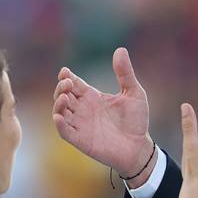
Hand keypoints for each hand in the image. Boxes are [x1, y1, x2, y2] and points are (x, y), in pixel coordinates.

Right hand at [52, 48, 154, 176]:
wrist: (140, 147)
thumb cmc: (137, 121)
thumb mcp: (134, 93)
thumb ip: (125, 73)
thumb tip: (120, 49)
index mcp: (92, 97)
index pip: (74, 84)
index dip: (66, 77)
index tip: (65, 71)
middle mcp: (83, 110)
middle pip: (63, 95)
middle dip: (61, 88)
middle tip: (67, 83)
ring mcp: (80, 125)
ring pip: (60, 112)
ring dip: (58, 104)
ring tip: (64, 96)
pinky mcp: (81, 140)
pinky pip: (64, 131)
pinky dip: (59, 124)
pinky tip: (59, 116)